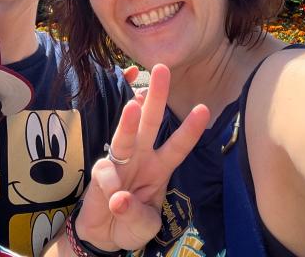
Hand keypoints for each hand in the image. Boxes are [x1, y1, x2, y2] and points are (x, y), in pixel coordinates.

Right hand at [73, 65, 209, 250]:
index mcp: (160, 167)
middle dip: (157, 97)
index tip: (204, 108)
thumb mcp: (146, 226)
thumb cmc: (132, 223)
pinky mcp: (100, 173)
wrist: (105, 235)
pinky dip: (111, 185)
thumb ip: (139, 215)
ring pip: (125, 135)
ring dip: (129, 120)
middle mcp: (141, 158)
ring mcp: (120, 162)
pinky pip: (106, 173)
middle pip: (150, 123)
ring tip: (134, 104)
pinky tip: (115, 199)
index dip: (190, 129)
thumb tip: (120, 199)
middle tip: (162, 70)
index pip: (177, 145)